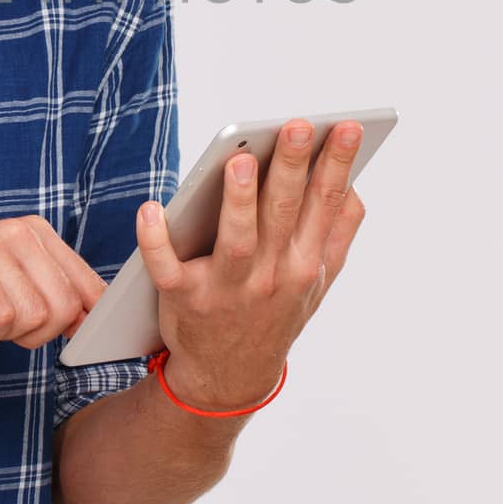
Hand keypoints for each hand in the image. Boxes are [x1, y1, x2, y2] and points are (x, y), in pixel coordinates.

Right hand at [0, 216, 107, 348]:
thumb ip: (54, 294)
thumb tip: (97, 316)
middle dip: (36, 333)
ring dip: (4, 333)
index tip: (66, 336)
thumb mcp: (11, 287)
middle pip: (64, 308)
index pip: (87, 286)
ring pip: (34, 317)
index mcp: (35, 232)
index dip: (80, 322)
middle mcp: (16, 231)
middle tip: (1, 324)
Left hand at [134, 118, 367, 410]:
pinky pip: (167, 268)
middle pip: (283, 213)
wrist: (229, 376)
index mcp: (305, 262)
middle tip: (297, 127)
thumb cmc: (274, 312)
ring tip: (241, 161)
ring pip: (236, 240)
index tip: (349, 127)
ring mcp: (226, 288)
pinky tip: (151, 210)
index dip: (337, 164)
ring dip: (239, 202)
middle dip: (292, 167)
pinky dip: (155, 241)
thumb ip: (336, 234)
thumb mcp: (318, 282)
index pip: (325, 204)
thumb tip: (352, 185)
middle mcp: (271, 274)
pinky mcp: (183, 299)